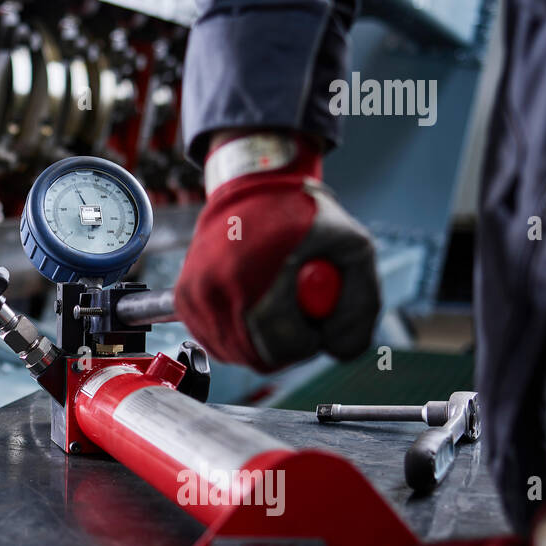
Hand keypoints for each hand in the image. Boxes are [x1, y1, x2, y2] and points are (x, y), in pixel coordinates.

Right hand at [174, 130, 379, 371]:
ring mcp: (194, 295)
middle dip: (287, 344)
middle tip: (299, 313)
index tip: (318, 317)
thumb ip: (361, 306)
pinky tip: (252, 304)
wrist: (252, 189)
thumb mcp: (353, 248)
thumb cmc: (304, 216)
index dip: (310, 340)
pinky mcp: (184, 299)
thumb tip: (338, 350)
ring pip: (234, 352)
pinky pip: (214, 341)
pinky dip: (238, 333)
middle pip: (256, 356)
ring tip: (274, 300)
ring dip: (262, 340)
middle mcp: (213, 288)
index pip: (283, 344)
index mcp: (251, 275)